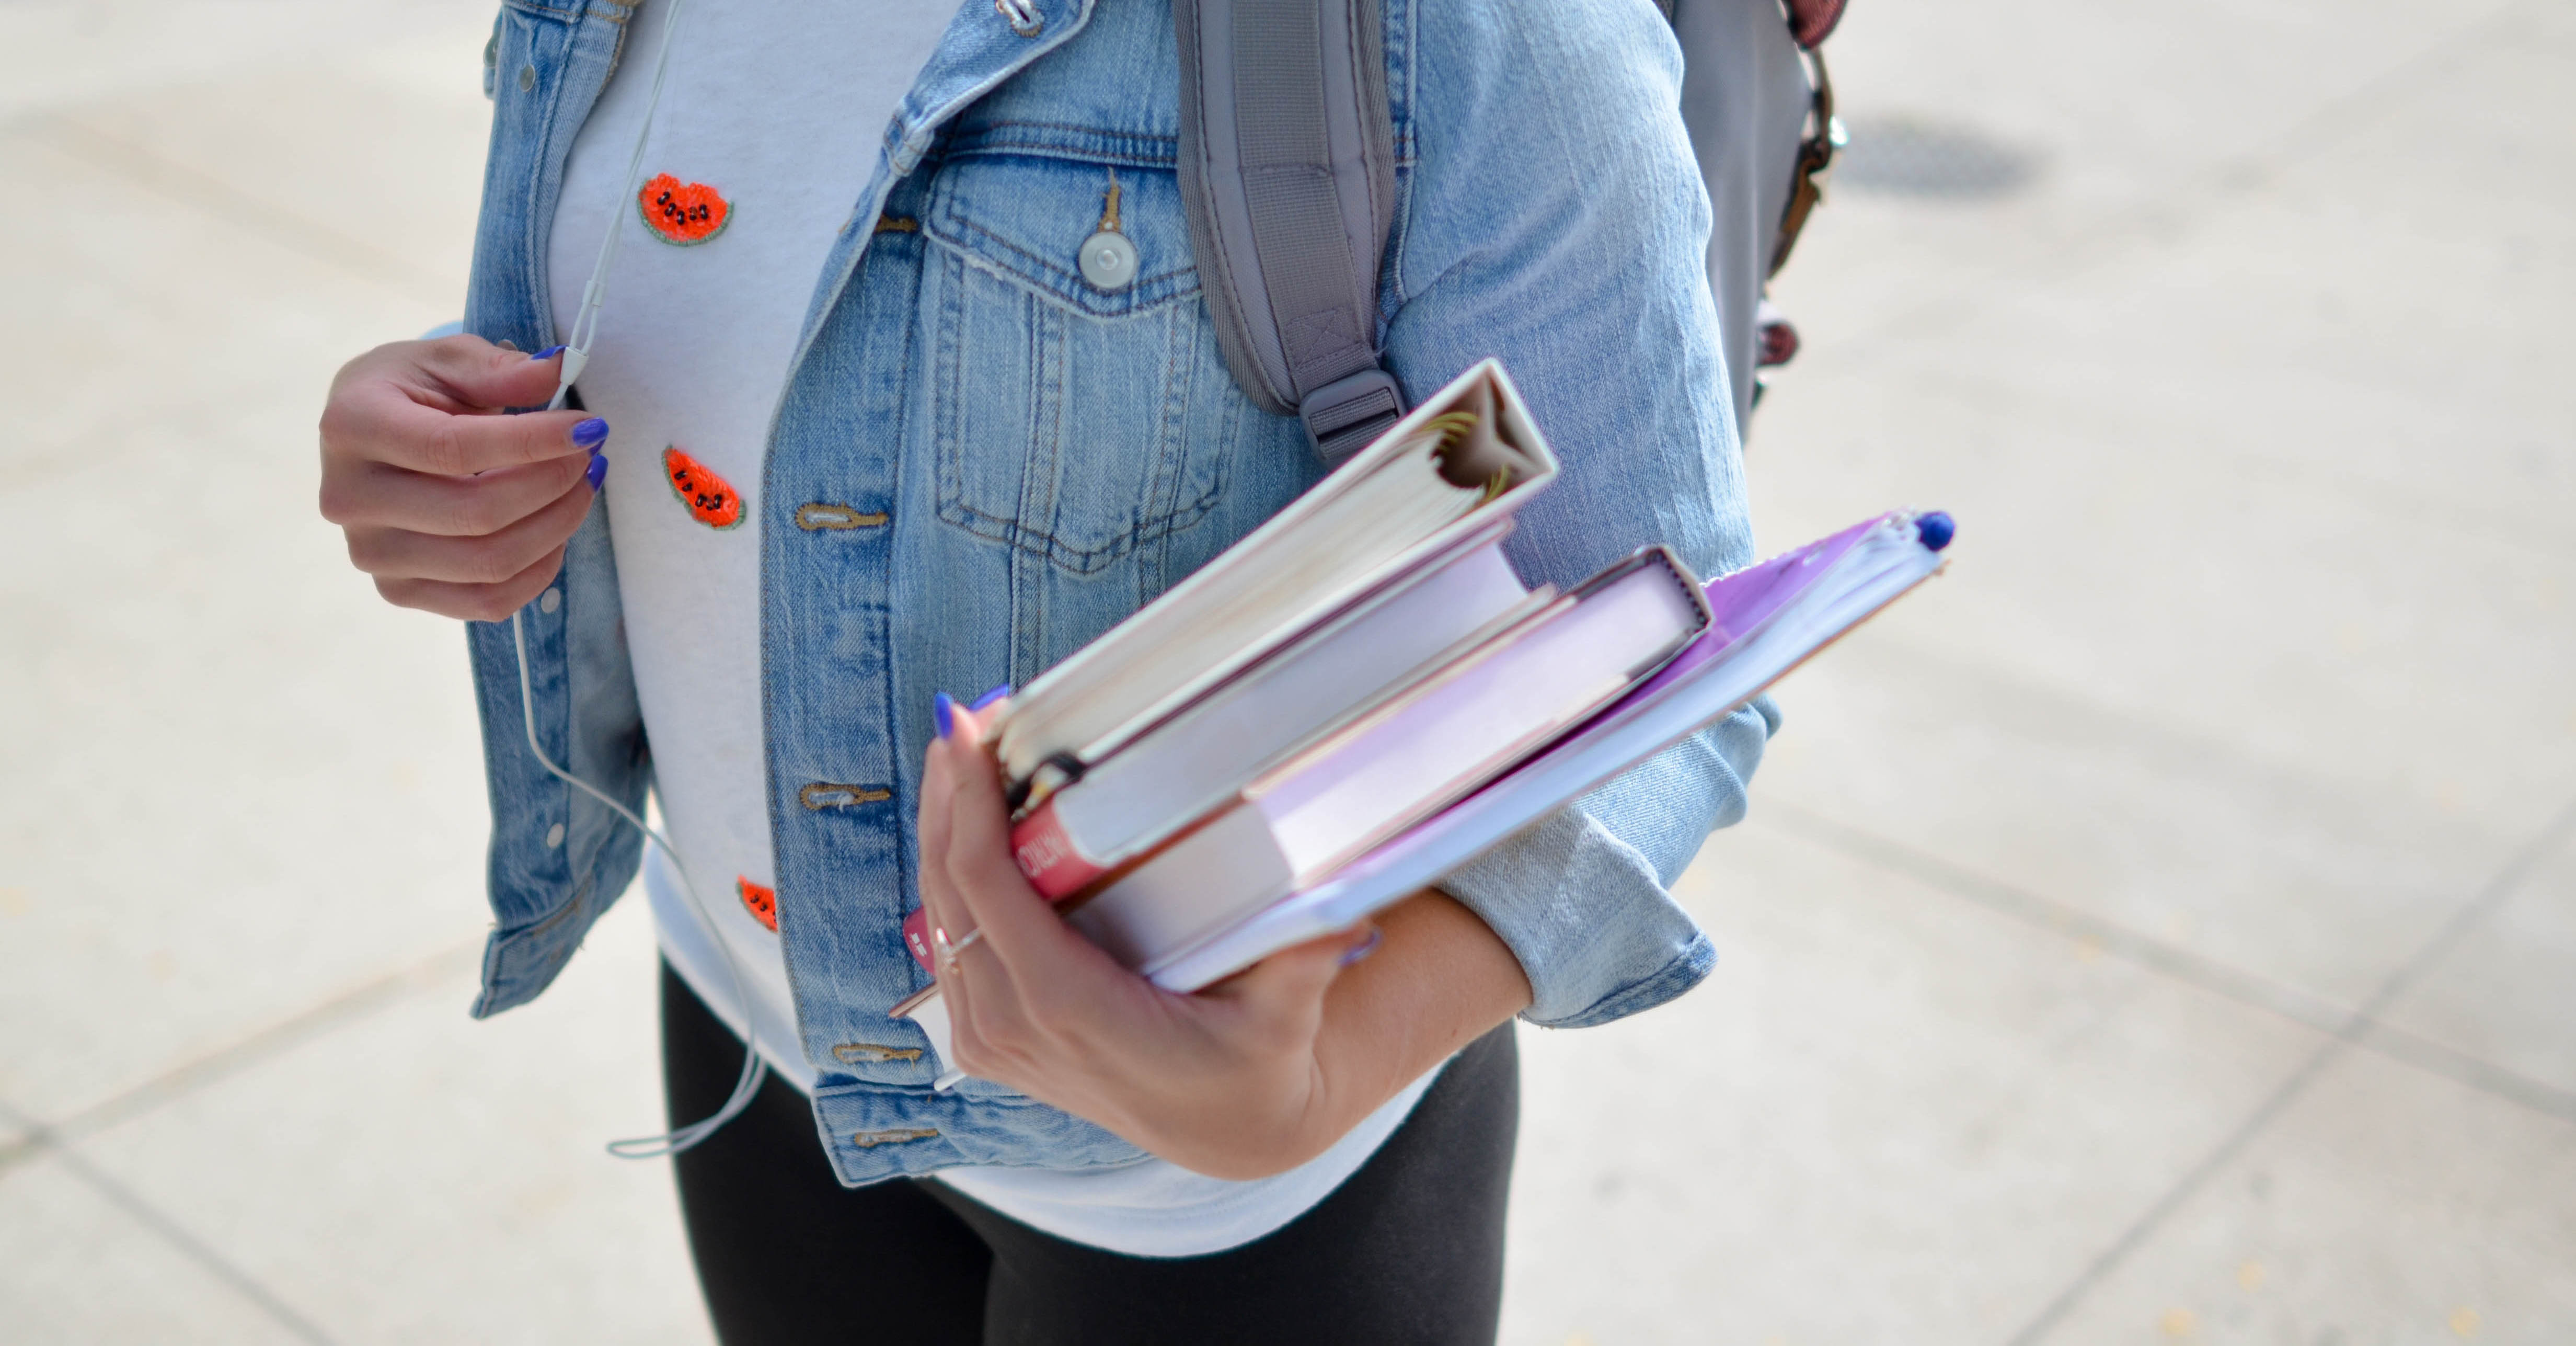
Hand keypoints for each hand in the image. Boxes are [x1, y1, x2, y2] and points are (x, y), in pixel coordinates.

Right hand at [318, 336, 608, 620]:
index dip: (532, 442)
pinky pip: (487, 603)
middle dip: (553, 484)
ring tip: (582, 487)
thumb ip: (498, 368)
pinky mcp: (398, 591)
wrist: (368, 436)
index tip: (589, 428)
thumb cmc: (411, 391)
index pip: (454, 448)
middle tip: (591, 456)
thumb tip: (557, 370)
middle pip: (476, 514)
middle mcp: (349, 498)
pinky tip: (556, 531)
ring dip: (556, 526)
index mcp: (352, 426)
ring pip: (488, 564)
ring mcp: (371, 554)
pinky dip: (538, 570)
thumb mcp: (447, 360)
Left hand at [915, 696, 1383, 1179]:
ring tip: (959, 752)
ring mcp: (992, 1040)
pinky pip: (948, 945)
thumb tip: (1343, 912)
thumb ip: (1304, 963)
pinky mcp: (988, 1041)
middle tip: (960, 718)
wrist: (1225, 1132)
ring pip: (937, 914)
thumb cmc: (1252, 1066)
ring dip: (941, 830)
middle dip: (947, 796)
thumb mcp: (1284, 1019)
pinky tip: (963, 824)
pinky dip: (949, 878)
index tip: (966, 729)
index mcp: (1067, 1007)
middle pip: (947, 888)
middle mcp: (1012, 1027)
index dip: (968, 804)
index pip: (987, 888)